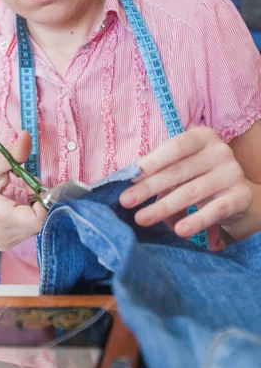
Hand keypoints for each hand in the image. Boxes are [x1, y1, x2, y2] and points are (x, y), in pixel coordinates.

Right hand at [0, 131, 47, 250]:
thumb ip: (11, 154)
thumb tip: (26, 138)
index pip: (36, 220)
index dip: (42, 203)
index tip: (34, 188)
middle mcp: (0, 233)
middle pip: (37, 222)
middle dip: (37, 203)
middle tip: (25, 188)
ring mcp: (2, 241)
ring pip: (34, 227)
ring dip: (31, 210)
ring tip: (17, 196)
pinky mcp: (4, 244)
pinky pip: (26, 231)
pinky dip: (25, 217)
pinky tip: (14, 206)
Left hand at [119, 127, 252, 238]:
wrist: (237, 195)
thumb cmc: (199, 175)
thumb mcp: (182, 164)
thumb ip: (159, 167)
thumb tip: (128, 177)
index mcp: (202, 137)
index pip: (174, 147)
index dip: (152, 161)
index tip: (131, 177)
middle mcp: (220, 151)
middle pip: (178, 171)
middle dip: (149, 188)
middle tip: (126, 201)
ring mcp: (232, 173)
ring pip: (192, 192)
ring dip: (163, 207)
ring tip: (142, 218)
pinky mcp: (241, 196)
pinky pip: (216, 210)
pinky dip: (196, 220)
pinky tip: (179, 231)